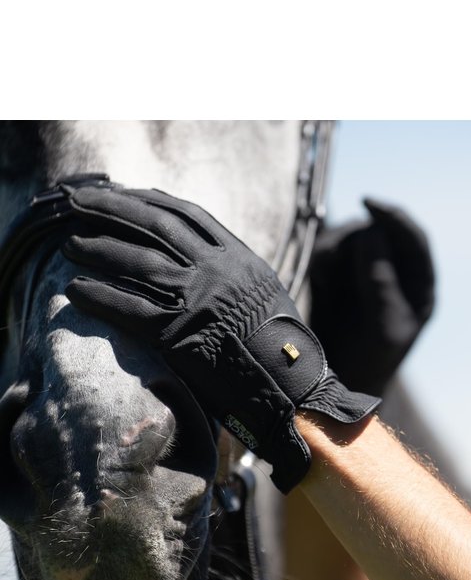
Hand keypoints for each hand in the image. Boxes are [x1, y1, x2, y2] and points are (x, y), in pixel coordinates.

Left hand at [62, 184, 378, 492]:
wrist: (290, 385)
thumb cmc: (281, 345)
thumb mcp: (266, 294)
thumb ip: (233, 272)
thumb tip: (203, 258)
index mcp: (240, 258)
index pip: (188, 214)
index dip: (150, 200)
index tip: (124, 193)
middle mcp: (218, 271)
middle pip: (155, 225)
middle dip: (112, 209)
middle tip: (77, 201)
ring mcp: (198, 301)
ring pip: (137, 262)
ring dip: (98, 248)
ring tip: (71, 243)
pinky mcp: (179, 335)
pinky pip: (129, 310)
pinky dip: (99, 297)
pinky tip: (76, 289)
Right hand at [309, 198, 434, 395]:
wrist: (335, 385)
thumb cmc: (369, 363)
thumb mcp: (383, 328)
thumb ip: (382, 281)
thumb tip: (371, 232)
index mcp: (418, 283)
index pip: (413, 238)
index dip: (393, 217)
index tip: (369, 203)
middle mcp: (394, 271)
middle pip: (375, 231)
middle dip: (353, 246)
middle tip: (333, 273)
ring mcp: (363, 270)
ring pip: (346, 237)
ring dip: (333, 255)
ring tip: (326, 287)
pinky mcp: (335, 274)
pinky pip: (324, 249)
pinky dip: (319, 263)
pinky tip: (319, 287)